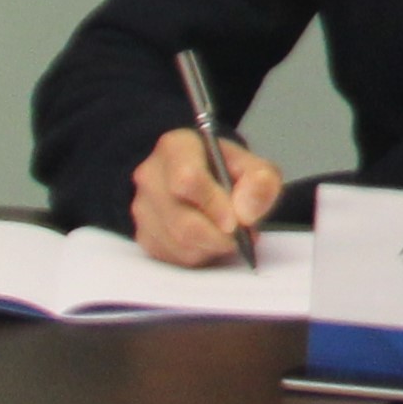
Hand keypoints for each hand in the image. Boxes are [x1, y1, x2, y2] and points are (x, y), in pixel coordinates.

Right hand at [131, 128, 282, 267]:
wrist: (204, 176)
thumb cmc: (227, 169)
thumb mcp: (254, 165)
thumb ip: (260, 182)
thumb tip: (246, 213)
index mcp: (176, 147)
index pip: (187, 179)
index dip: (213, 205)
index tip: (236, 221)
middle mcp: (151, 175)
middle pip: (181, 221)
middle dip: (218, 236)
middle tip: (242, 236)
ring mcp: (142, 207)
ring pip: (178, 243)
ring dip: (211, 247)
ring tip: (230, 235)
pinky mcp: (143, 234)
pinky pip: (172, 256)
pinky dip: (198, 255)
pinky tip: (211, 241)